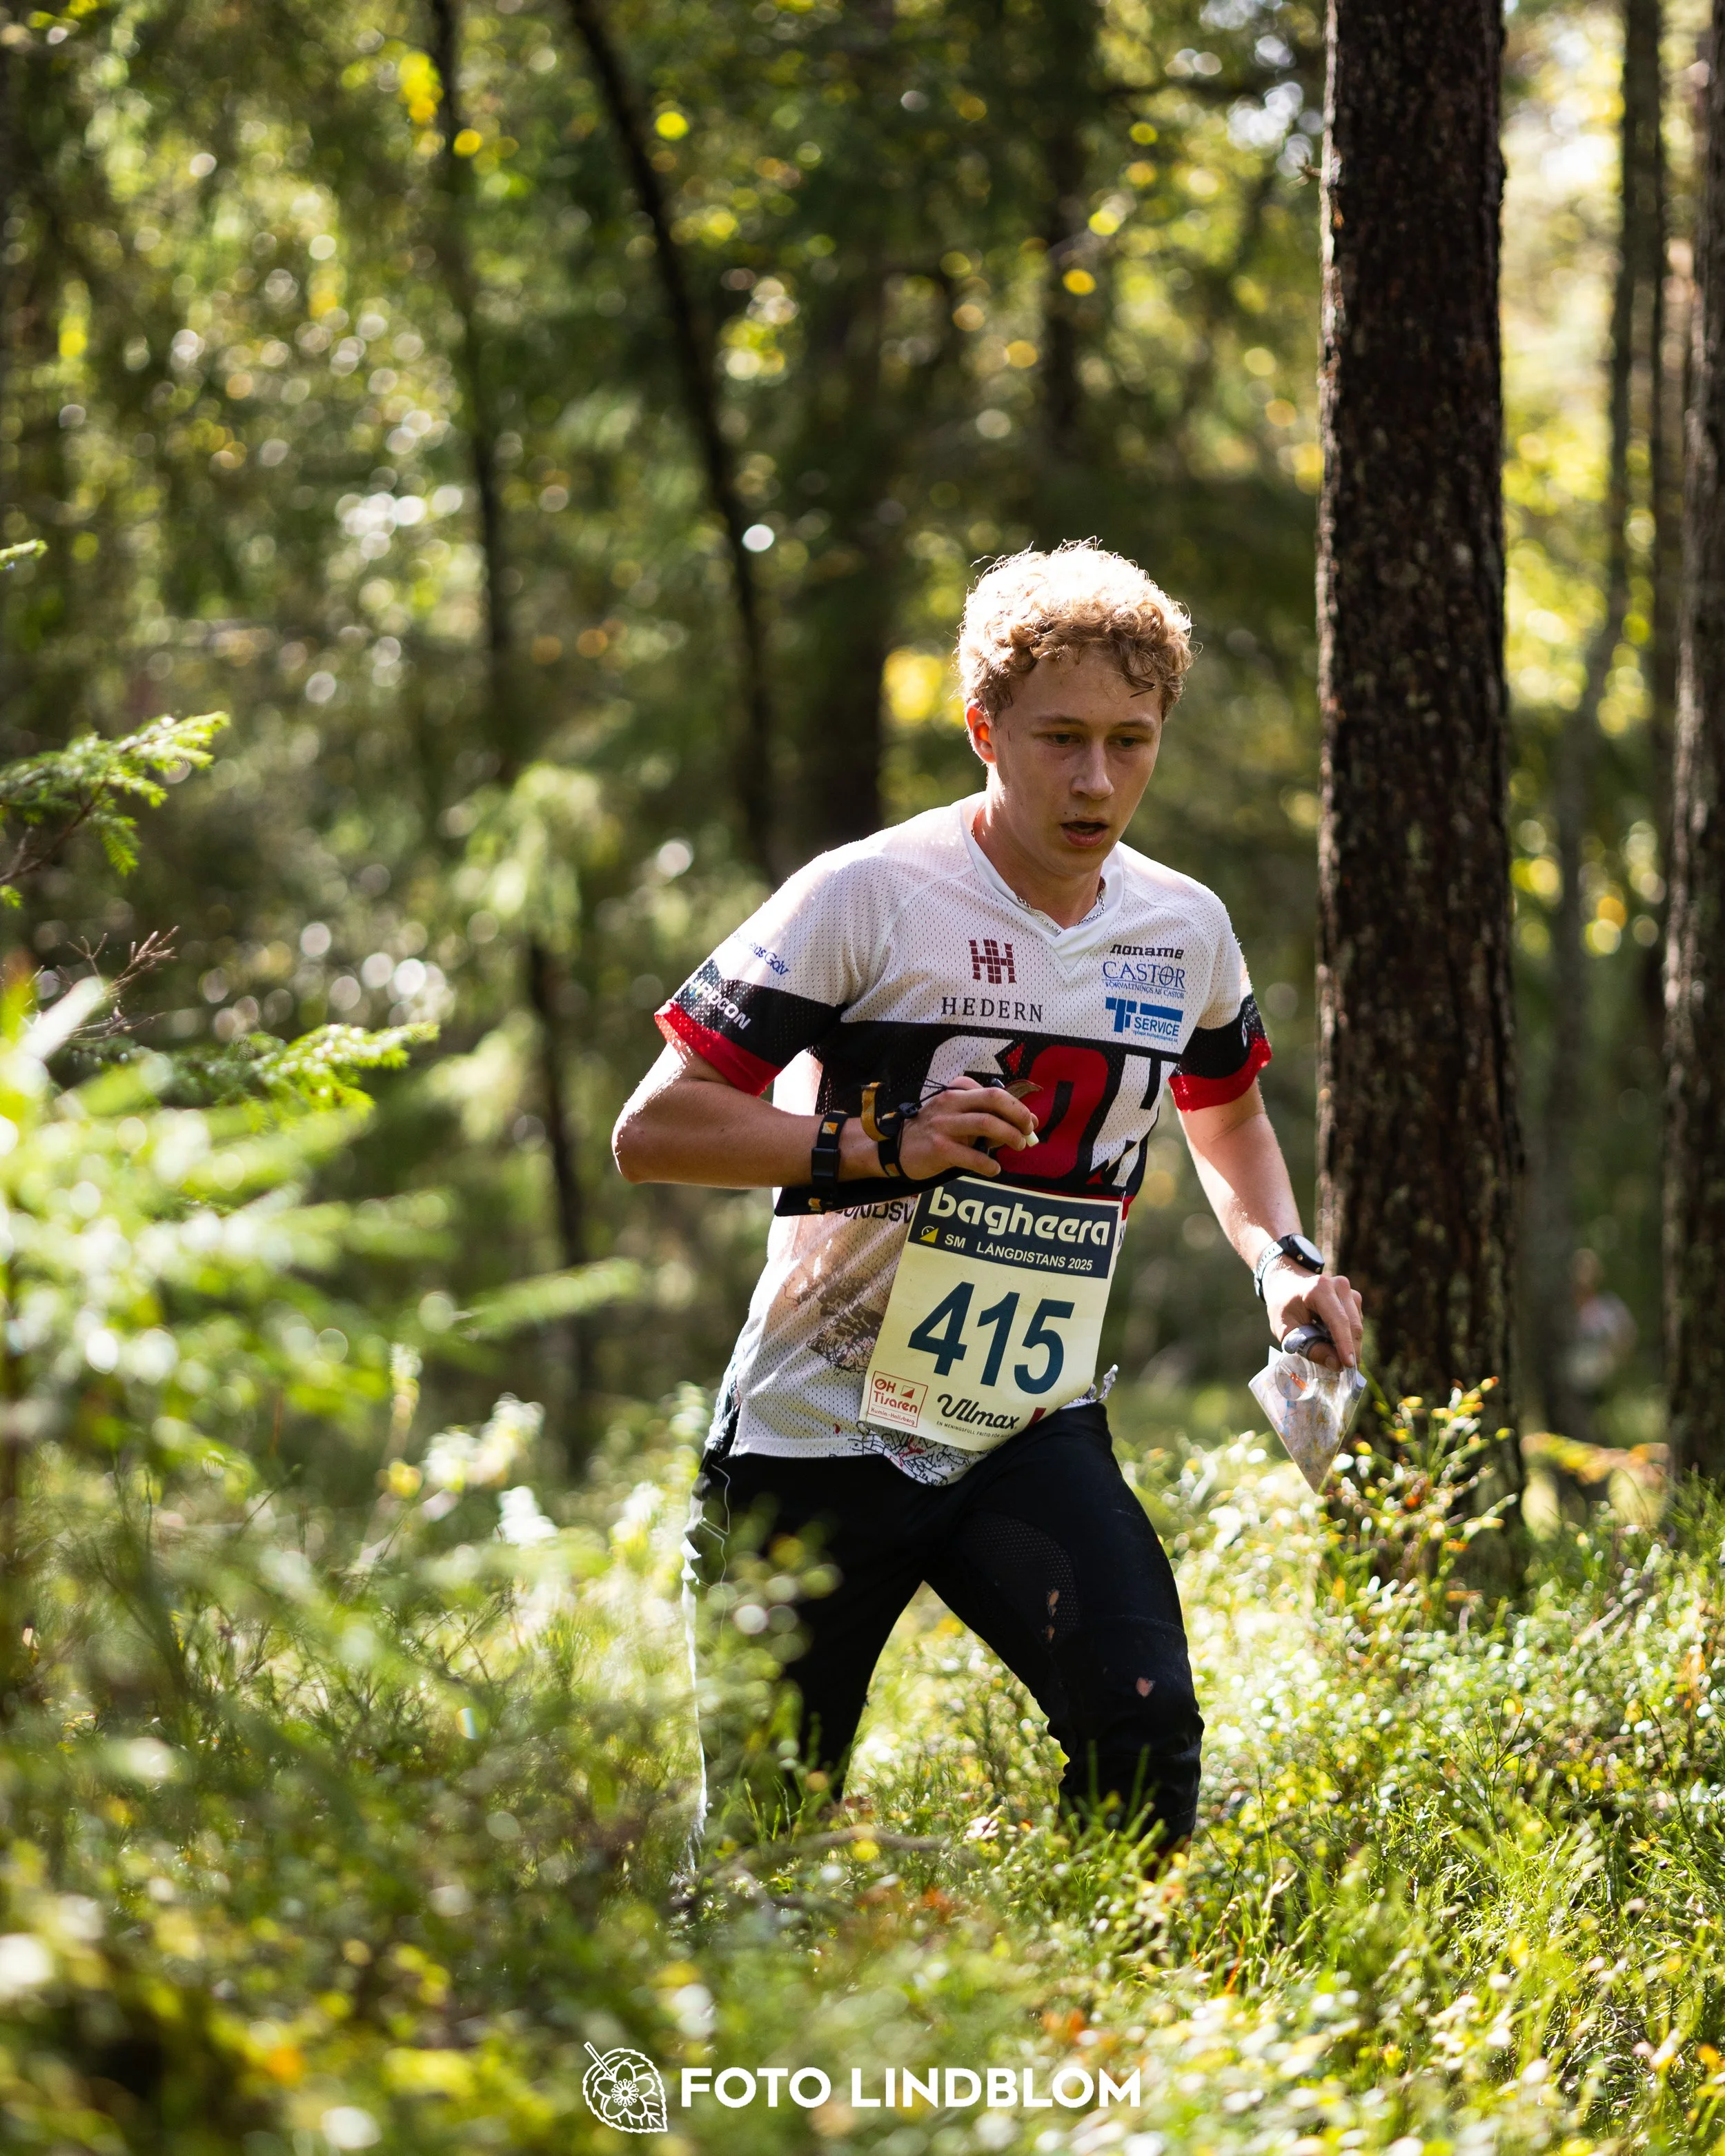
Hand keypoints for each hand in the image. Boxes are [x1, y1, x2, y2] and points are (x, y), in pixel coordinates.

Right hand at [896, 1074, 1039, 1181]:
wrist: (897, 1148)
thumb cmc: (933, 1131)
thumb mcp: (956, 1116)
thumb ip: (985, 1115)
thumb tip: (1026, 1123)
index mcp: (957, 1092)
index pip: (994, 1092)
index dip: (1017, 1106)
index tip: (1029, 1121)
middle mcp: (950, 1103)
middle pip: (994, 1099)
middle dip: (1018, 1114)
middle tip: (1028, 1131)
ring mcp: (944, 1125)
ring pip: (986, 1123)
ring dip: (1009, 1135)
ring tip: (1018, 1146)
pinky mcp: (939, 1148)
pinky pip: (972, 1156)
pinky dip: (989, 1164)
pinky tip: (994, 1169)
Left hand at [1263, 1263, 1363, 1369]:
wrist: (1286, 1282)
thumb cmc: (1283, 1306)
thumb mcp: (1286, 1330)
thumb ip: (1309, 1347)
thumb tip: (1336, 1365)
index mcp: (1319, 1289)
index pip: (1338, 1320)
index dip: (1345, 1345)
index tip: (1349, 1366)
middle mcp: (1338, 1285)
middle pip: (1353, 1324)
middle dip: (1351, 1350)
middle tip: (1347, 1374)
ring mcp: (1348, 1290)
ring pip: (1357, 1325)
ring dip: (1350, 1344)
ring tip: (1335, 1357)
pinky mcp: (1353, 1297)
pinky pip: (1356, 1322)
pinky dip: (1348, 1337)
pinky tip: (1334, 1343)